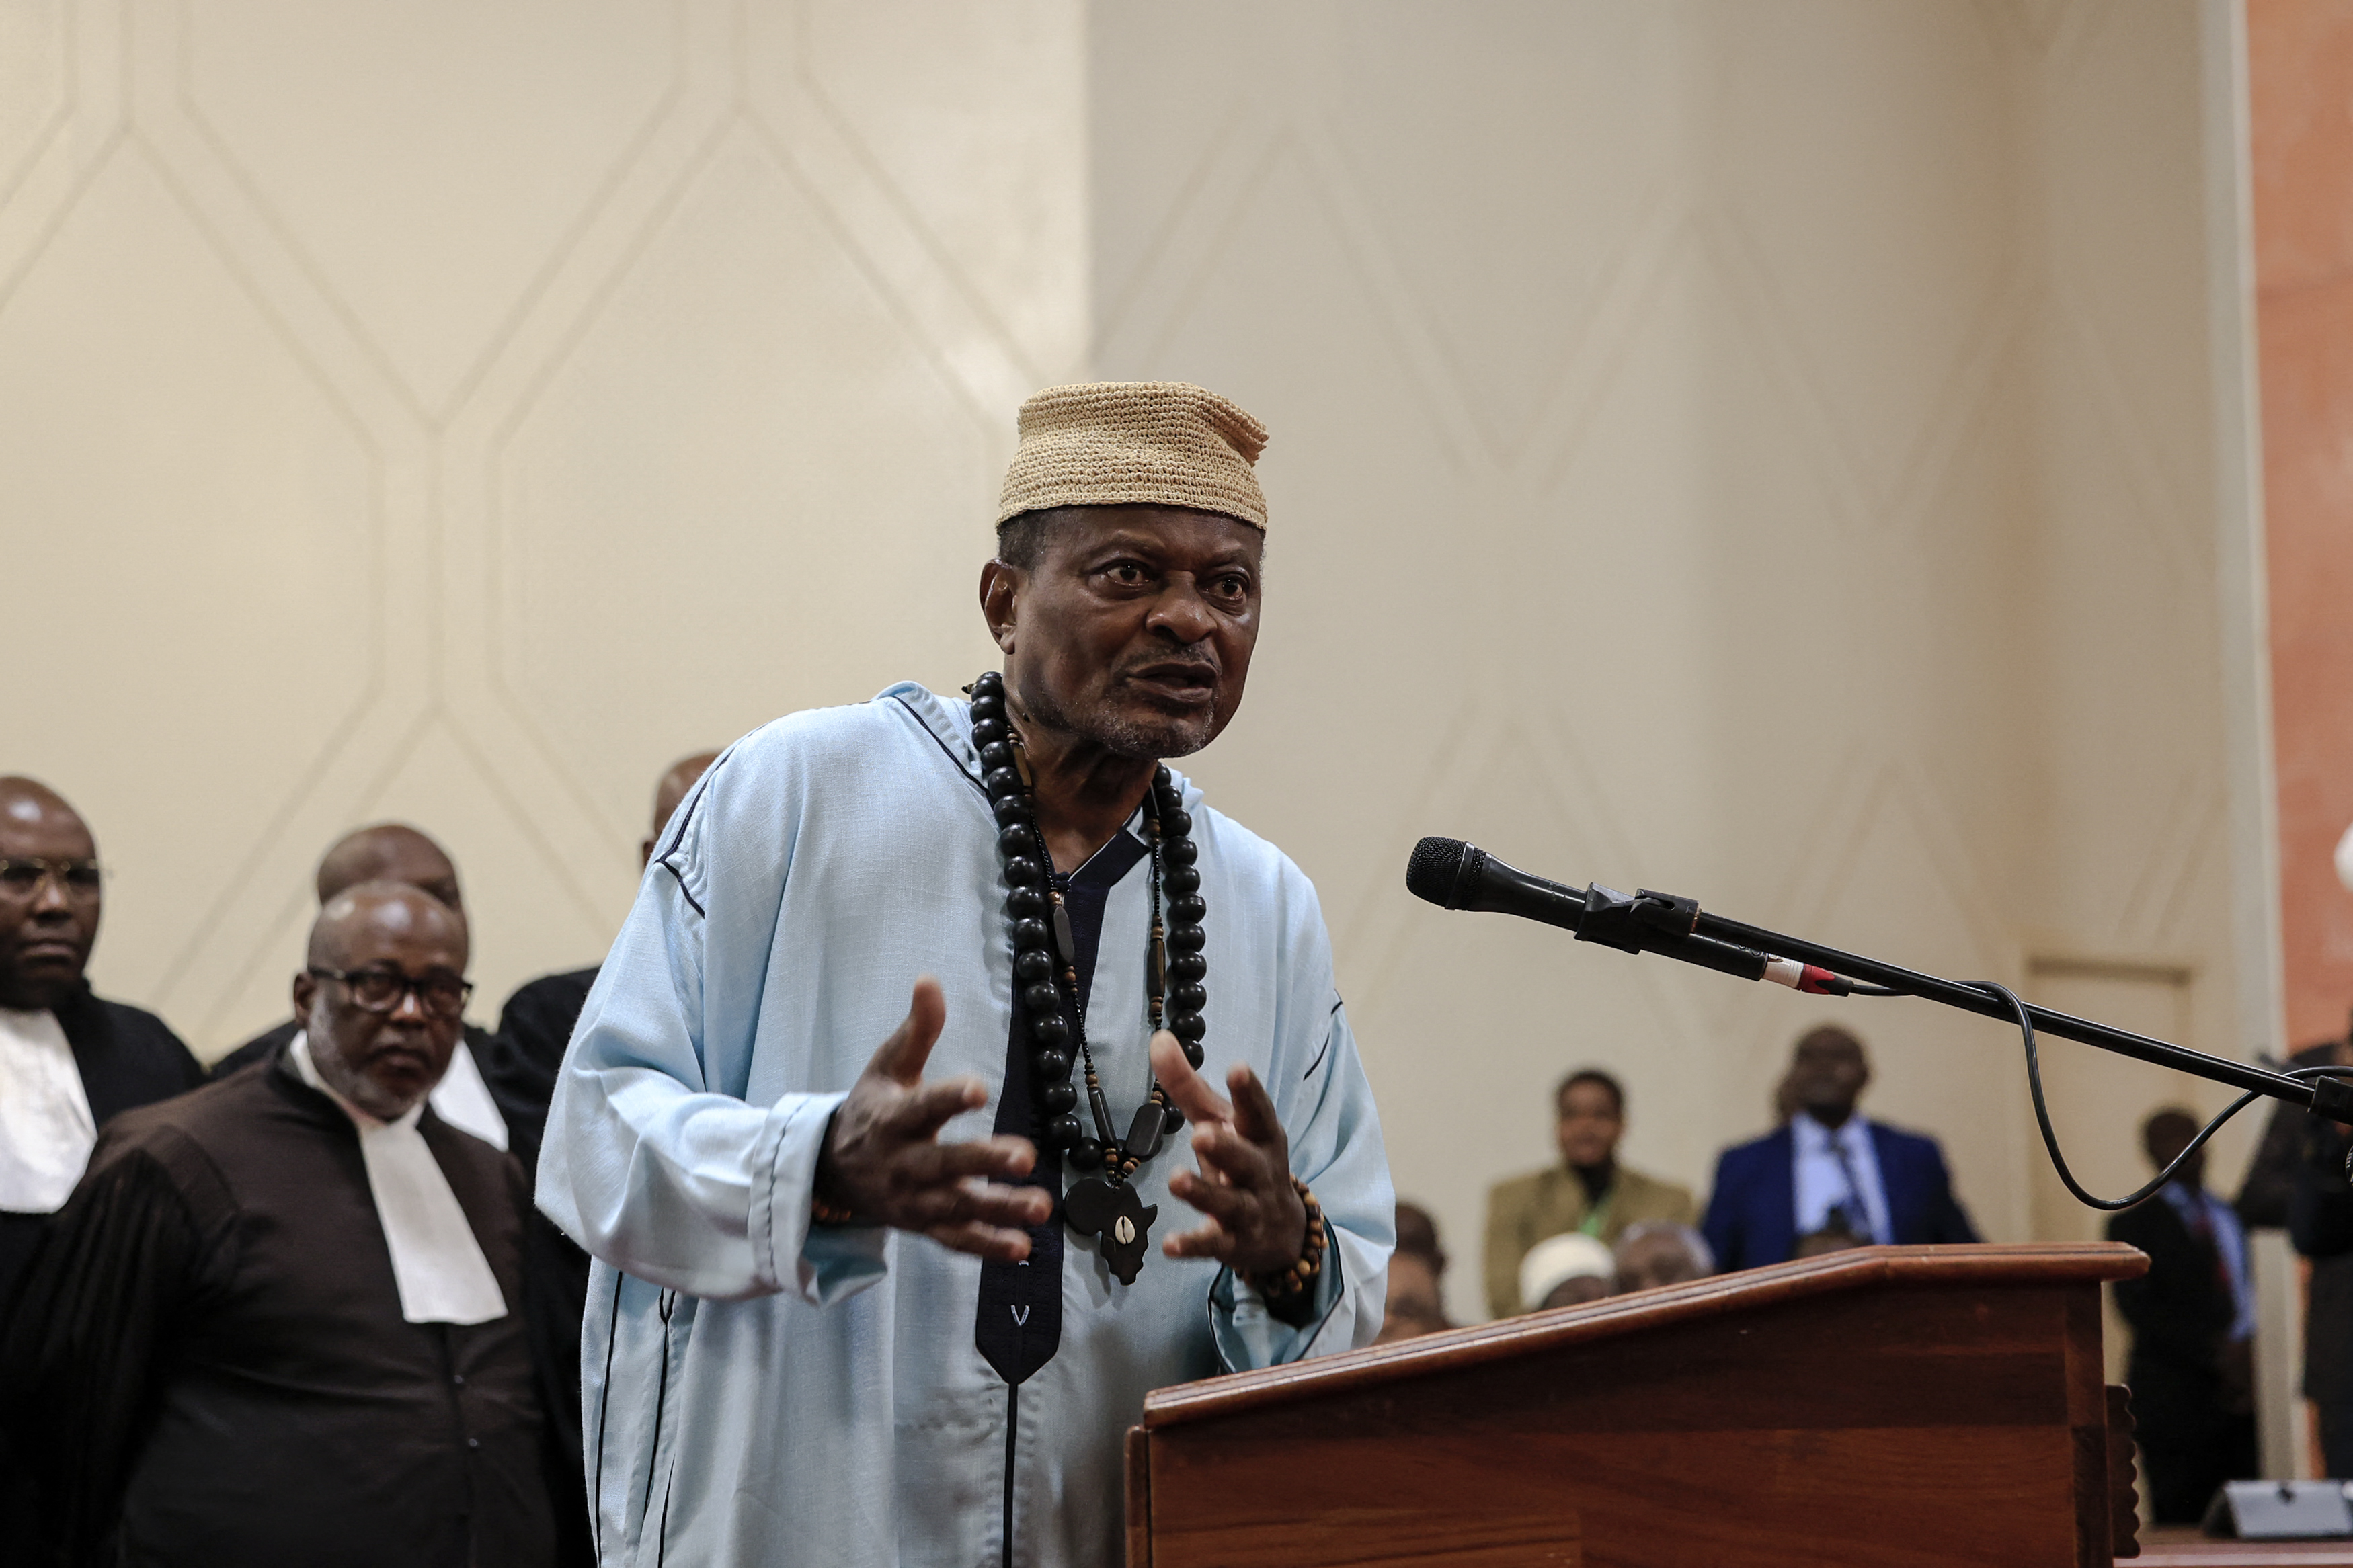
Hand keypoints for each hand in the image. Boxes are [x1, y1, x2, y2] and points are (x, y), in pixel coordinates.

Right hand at [814, 977, 1051, 1260]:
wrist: (832, 1171)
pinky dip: (986, 1246)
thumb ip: (917, 1030)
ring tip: (1041, 1207)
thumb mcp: (886, 1067)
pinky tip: (1022, 1247)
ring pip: (958, 1206)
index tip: (979, 1088)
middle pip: (944, 1164)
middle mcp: (903, 1162)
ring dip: (999, 1208)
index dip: (949, 1097)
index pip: (923, 1107)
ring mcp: (914, 1199)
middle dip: (983, 1162)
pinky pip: (956, 1239)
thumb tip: (930, 980)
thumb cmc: (871, 1109)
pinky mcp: (924, 1225)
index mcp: (893, 1119)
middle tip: (1025, 1157)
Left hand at [1151, 1030, 1306, 1274]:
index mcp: (1261, 1138)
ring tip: (1176, 1181)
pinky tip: (1169, 1245)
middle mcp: (1260, 1173)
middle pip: (1246, 1160)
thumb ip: (1189, 1085)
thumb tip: (1158, 1038)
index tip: (1238, 1068)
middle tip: (1201, 1134)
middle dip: (1226, 1147)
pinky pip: (1213, 1245)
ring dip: (1204, 1193)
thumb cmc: (1245, 1160)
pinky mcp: (1233, 1244)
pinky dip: (1193, 1245)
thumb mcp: (1222, 1122)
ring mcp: (1249, 1211)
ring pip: (1229, 1203)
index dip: (1250, 1092)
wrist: (1283, 1232)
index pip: (1258, 1113)